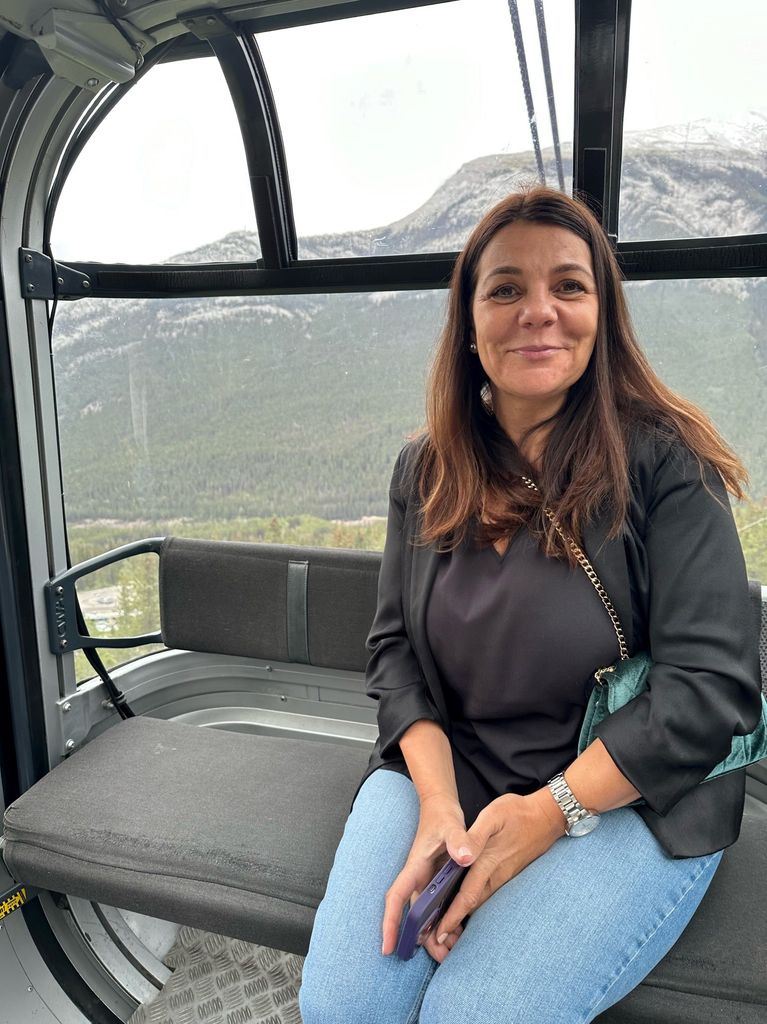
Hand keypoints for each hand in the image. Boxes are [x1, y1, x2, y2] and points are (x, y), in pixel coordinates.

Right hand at [381, 792, 472, 957]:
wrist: (440, 807)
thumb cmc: (442, 816)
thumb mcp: (452, 825)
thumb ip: (459, 839)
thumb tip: (465, 857)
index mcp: (415, 868)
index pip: (396, 898)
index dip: (391, 922)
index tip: (388, 947)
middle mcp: (417, 878)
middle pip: (412, 915)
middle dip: (419, 940)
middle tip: (441, 958)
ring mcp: (426, 881)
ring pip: (425, 915)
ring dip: (433, 935)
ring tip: (450, 953)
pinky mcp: (436, 882)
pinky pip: (436, 908)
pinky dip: (444, 922)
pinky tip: (458, 933)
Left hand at [430, 789, 564, 953]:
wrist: (547, 817)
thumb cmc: (517, 813)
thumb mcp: (493, 816)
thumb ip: (474, 836)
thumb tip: (462, 857)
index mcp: (488, 862)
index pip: (467, 896)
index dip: (452, 917)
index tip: (438, 935)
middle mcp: (496, 874)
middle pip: (472, 904)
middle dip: (455, 923)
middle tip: (436, 940)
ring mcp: (504, 875)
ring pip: (480, 900)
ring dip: (464, 914)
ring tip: (447, 928)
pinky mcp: (508, 872)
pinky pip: (488, 892)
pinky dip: (474, 902)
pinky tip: (466, 904)